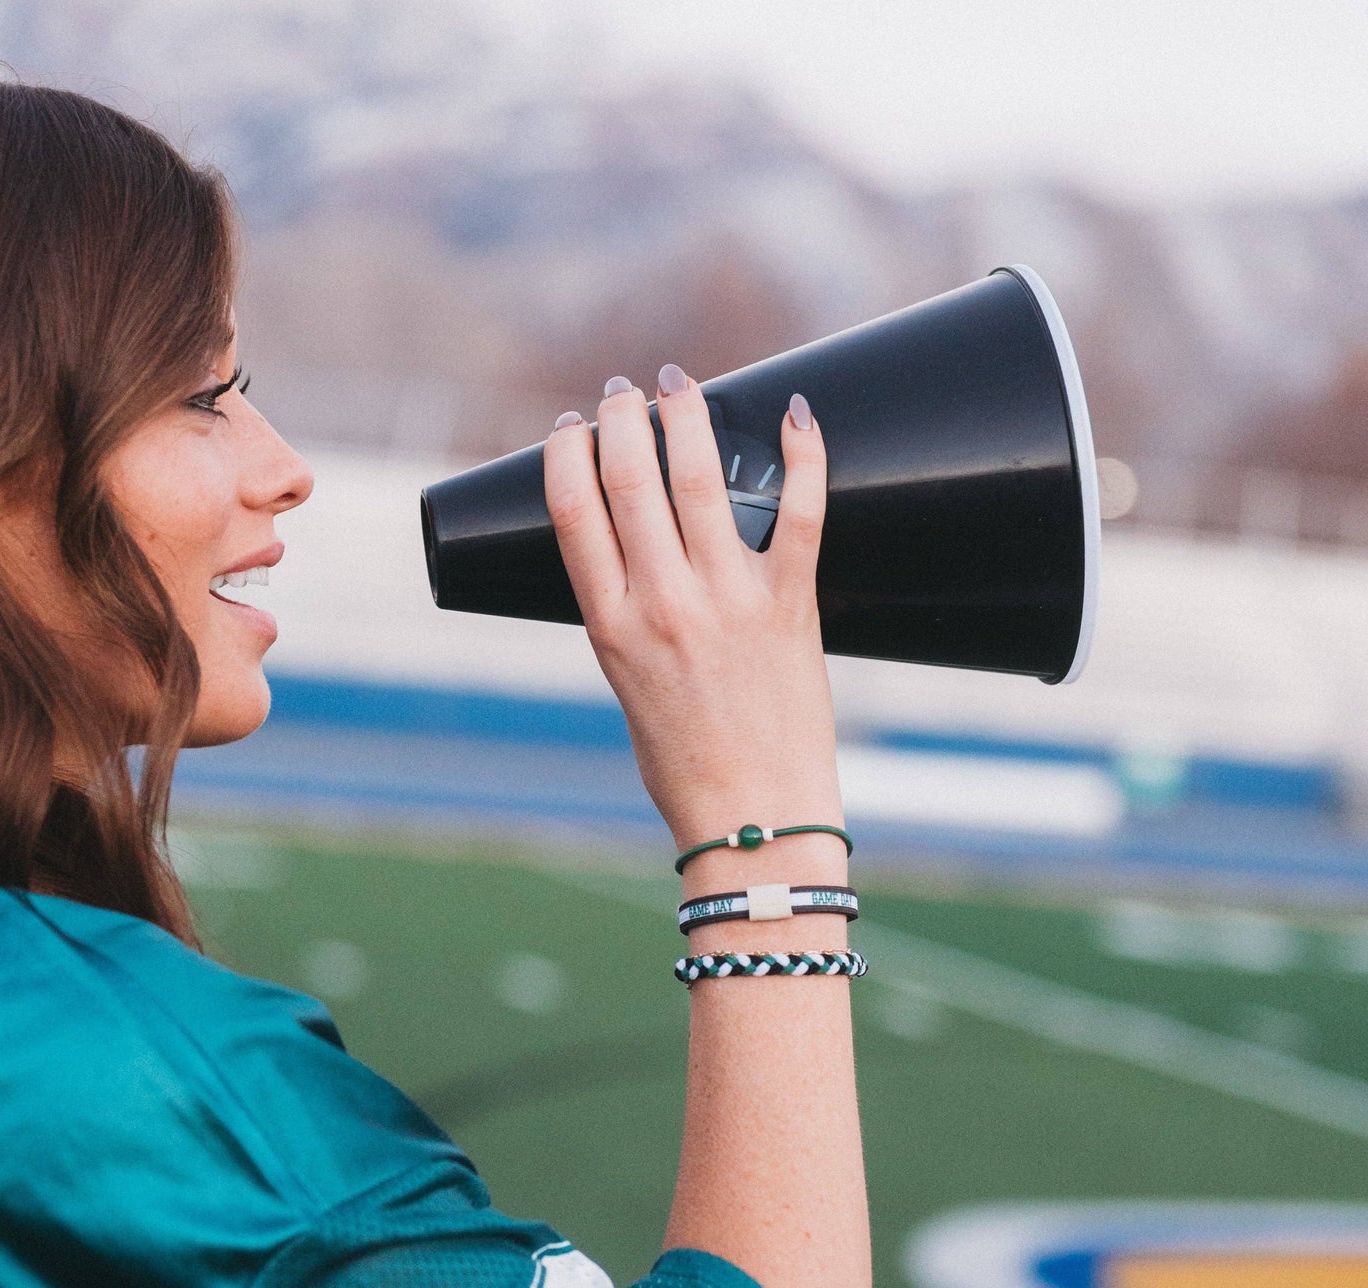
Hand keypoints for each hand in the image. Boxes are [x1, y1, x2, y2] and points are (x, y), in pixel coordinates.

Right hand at [543, 369, 837, 850]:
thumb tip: (637, 556)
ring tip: (681, 387)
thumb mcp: (628, 686)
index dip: (565, 452)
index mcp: (611, 626)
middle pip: (629, 476)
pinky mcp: (790, 607)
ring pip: (701, 476)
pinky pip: (799, 511)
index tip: (570, 426)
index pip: (572, 509)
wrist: (755, 820)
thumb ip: (626, 619)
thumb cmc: (687, 766)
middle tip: (624, 392)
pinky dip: (802, 453)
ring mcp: (728, 602)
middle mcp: (663, 604)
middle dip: (620, 416)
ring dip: (688, 414)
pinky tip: (793, 413)